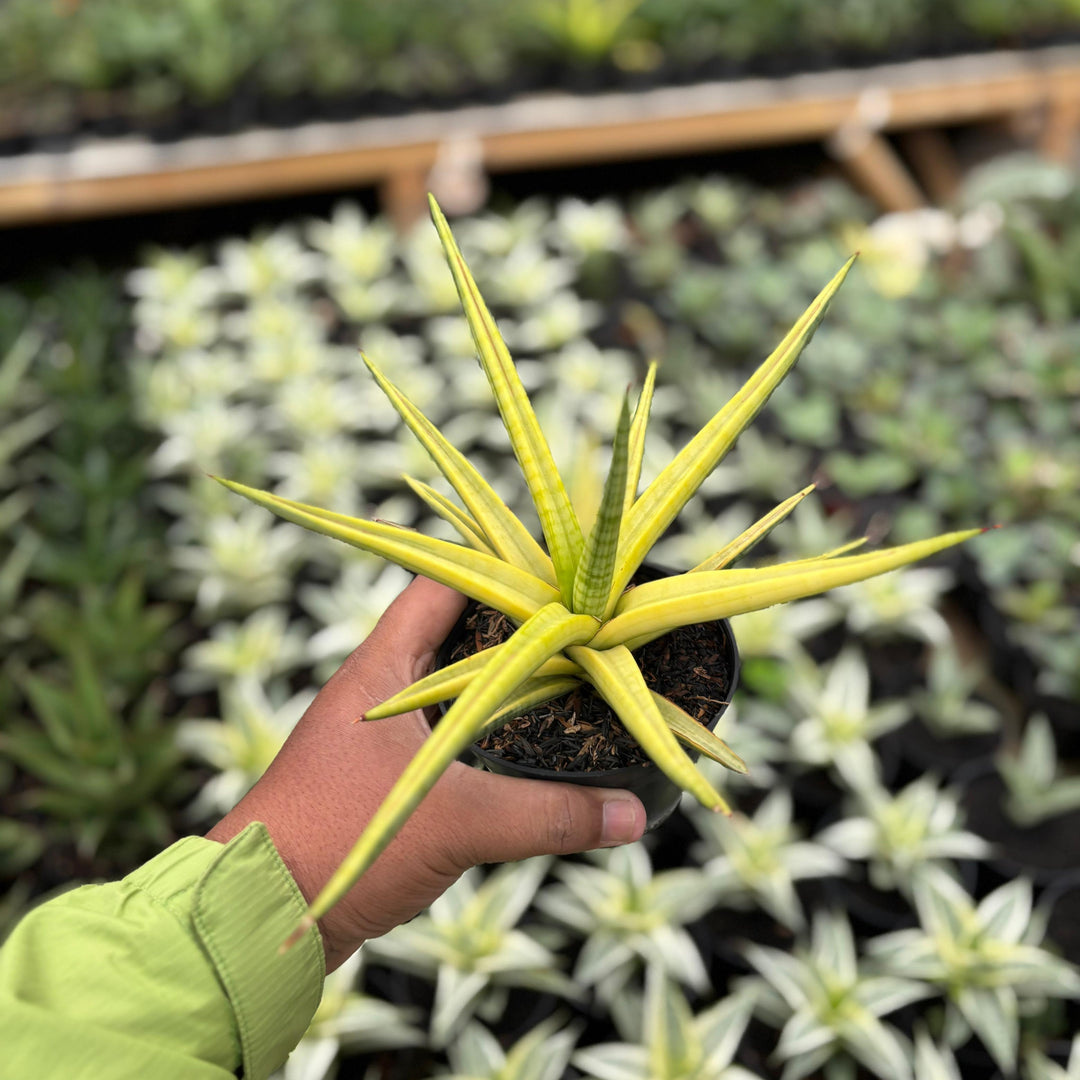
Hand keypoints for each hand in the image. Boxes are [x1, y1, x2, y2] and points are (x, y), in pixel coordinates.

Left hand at [207, 575, 645, 970]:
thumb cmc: (334, 841)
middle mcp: (378, 691)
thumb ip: (547, 815)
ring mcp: (378, 737)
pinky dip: (490, 737)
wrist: (253, 919)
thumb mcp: (453, 820)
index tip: (562, 573)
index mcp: (380, 669)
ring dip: (505, 687)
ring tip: (571, 682)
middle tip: (583, 629)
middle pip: (458, 635)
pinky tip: (531, 753)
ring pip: (456, 691)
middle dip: (518, 630)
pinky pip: (450, 740)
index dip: (500, 569)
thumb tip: (632, 814)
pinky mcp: (383, 781)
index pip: (442, 585)